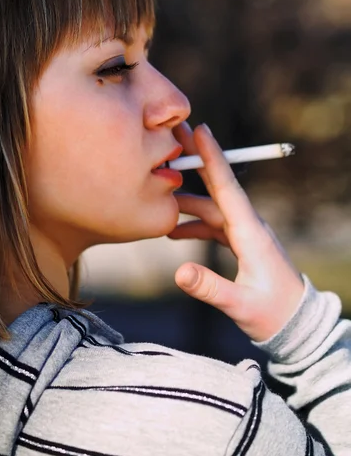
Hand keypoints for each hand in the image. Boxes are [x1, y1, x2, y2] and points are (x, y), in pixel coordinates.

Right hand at [168, 122, 304, 341]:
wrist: (297, 325)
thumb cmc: (274, 315)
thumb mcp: (240, 304)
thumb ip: (209, 288)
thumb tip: (178, 272)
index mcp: (251, 233)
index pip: (227, 187)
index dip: (213, 157)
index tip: (200, 130)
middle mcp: (249, 226)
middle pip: (218, 187)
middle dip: (197, 162)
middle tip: (175, 138)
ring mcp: (246, 234)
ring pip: (212, 208)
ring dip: (187, 201)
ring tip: (160, 195)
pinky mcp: (242, 245)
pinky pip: (214, 226)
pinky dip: (194, 225)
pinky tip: (174, 231)